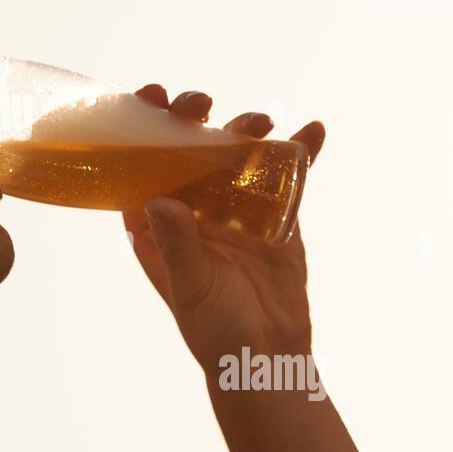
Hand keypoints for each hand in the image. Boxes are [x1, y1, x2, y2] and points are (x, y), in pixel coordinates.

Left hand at [121, 84, 324, 374]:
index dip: (140, 122)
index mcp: (155, 219)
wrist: (267, 356)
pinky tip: (313, 132)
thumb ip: (177, 246)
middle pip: (185, 145)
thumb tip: (159, 201)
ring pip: (234, 151)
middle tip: (201, 105)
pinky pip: (286, 175)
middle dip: (191, 117)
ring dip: (245, 128)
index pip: (139, 160)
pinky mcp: (274, 212)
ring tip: (260, 123)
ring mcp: (233, 204)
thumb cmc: (215, 329)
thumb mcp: (191, 288)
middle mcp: (190, 203)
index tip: (151, 95)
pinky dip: (300, 151)